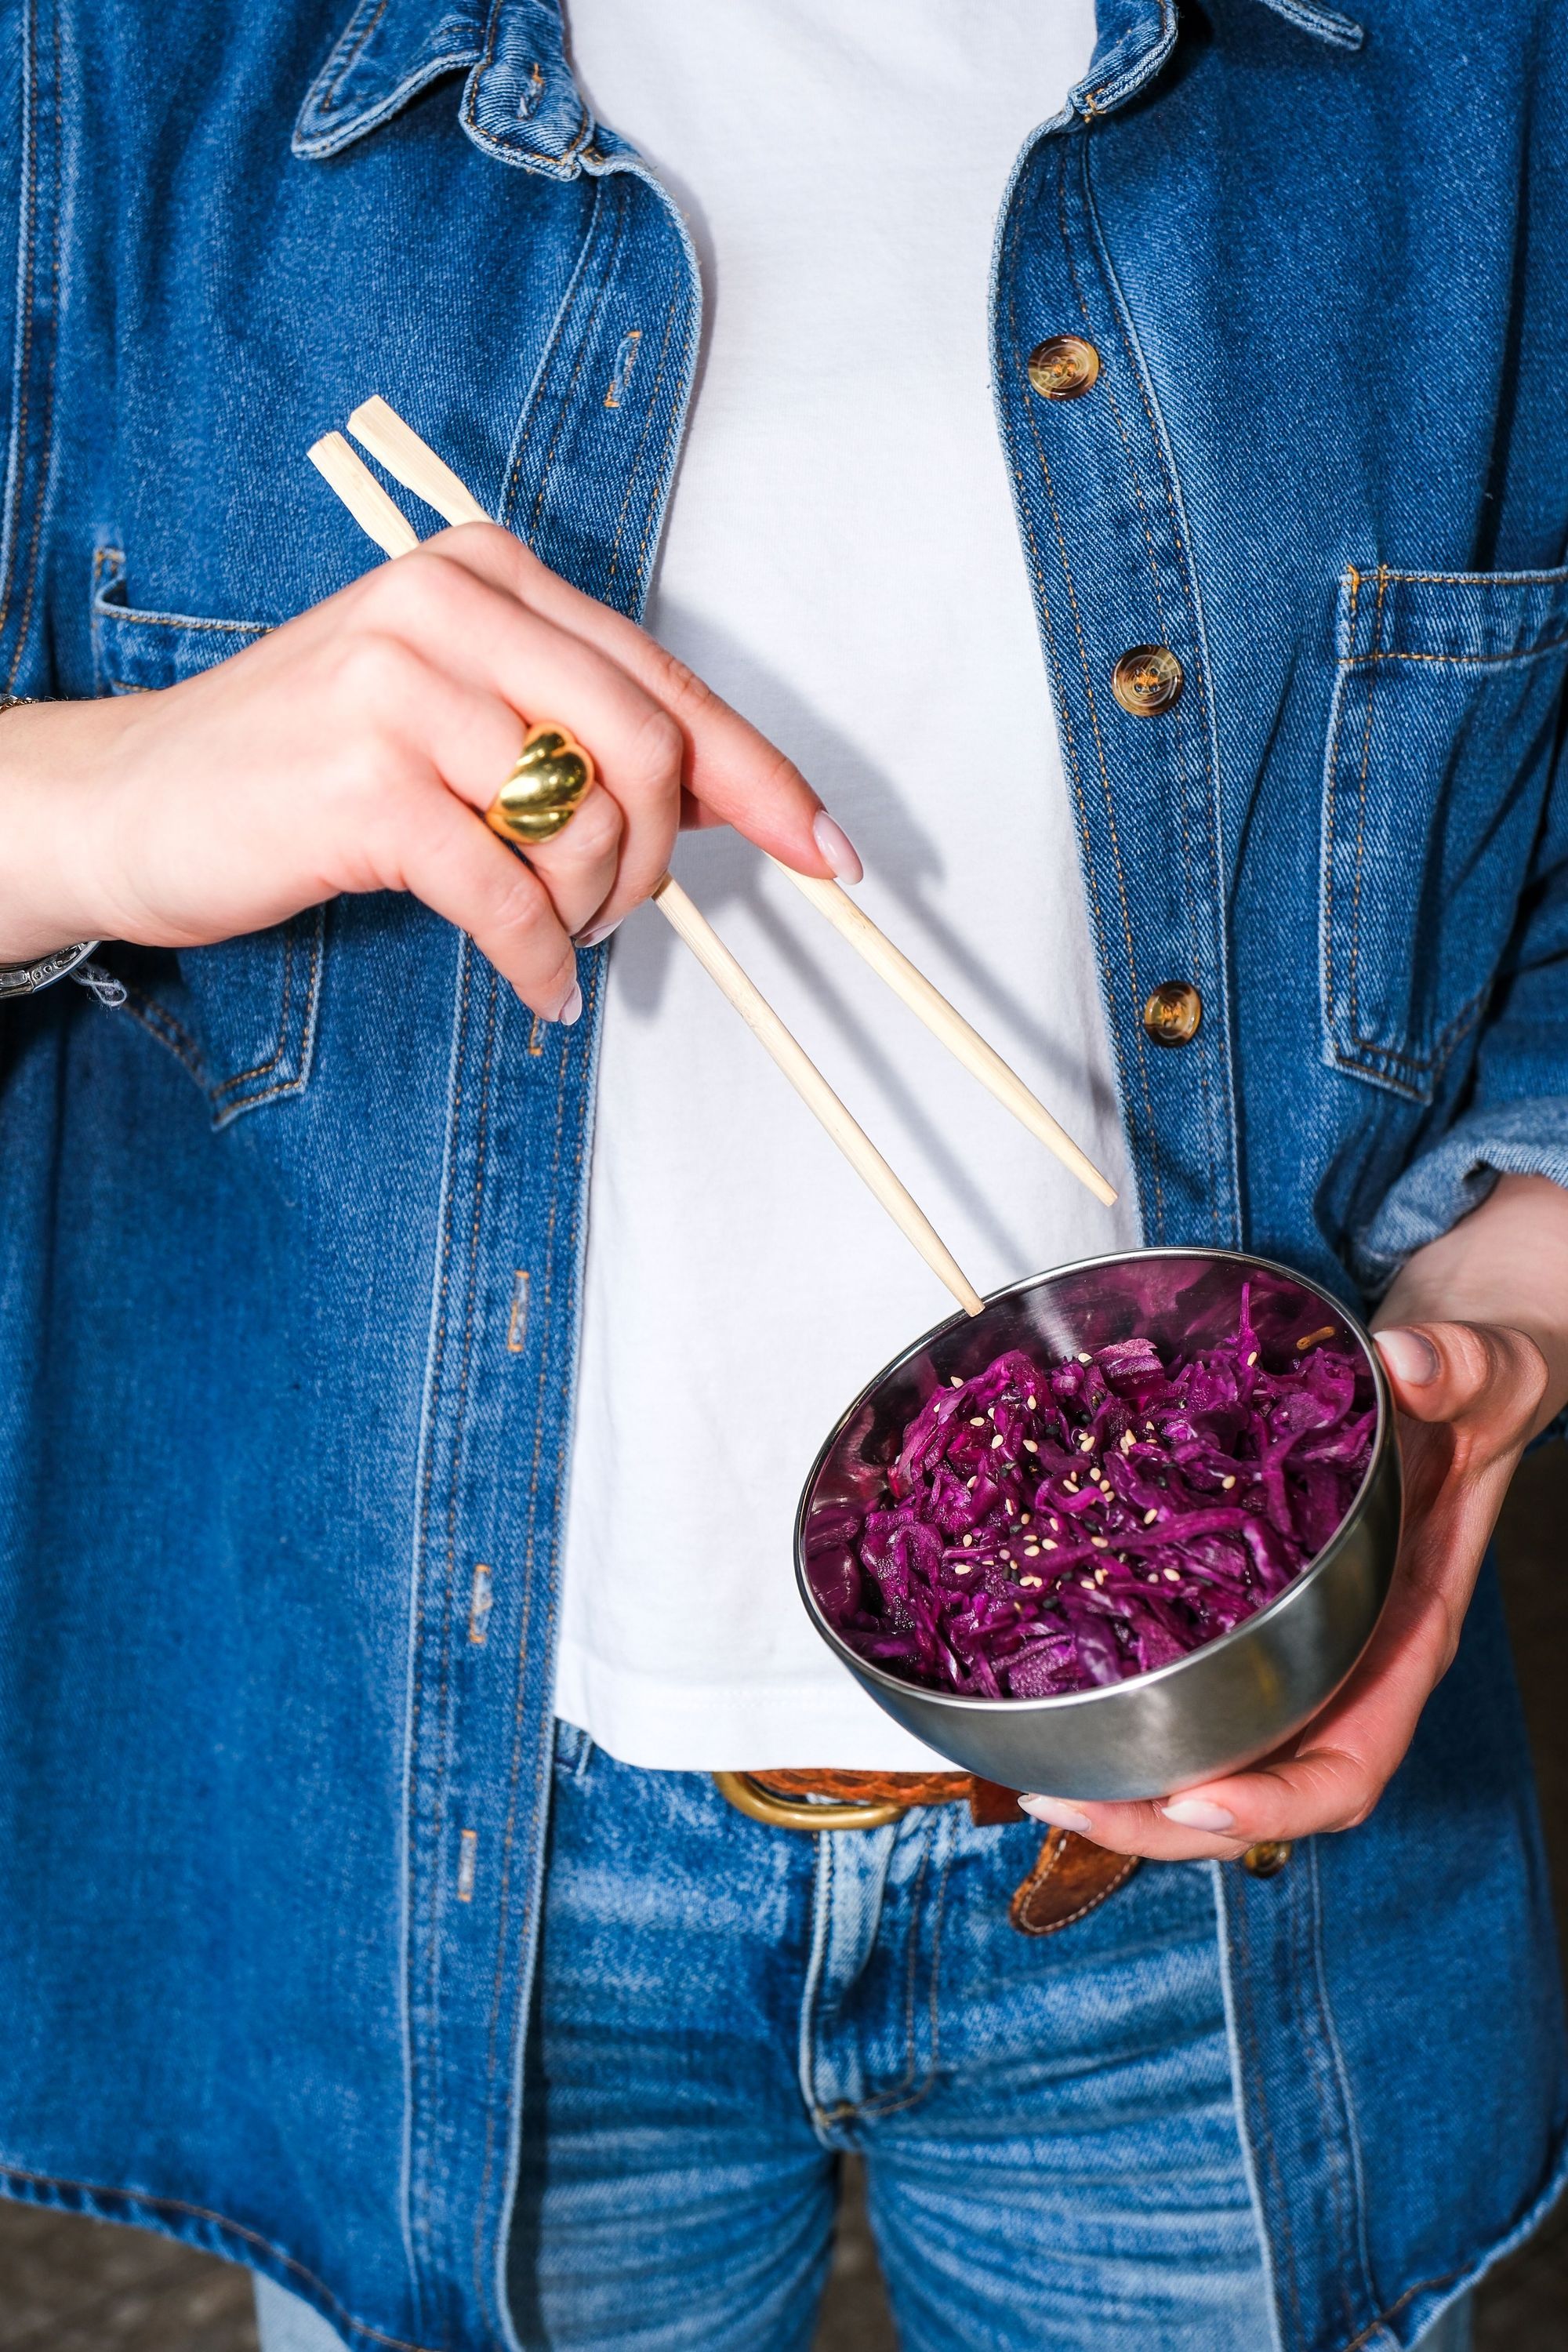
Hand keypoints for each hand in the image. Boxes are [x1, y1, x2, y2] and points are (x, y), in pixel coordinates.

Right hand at [0, 525, 859, 1020]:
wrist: (131, 799)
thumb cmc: (305, 767)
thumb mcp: (453, 715)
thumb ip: (577, 733)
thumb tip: (731, 804)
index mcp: (489, 572)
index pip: (668, 684)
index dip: (764, 781)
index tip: (829, 855)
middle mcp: (450, 604)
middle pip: (650, 752)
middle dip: (658, 865)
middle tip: (615, 919)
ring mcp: (403, 687)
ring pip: (587, 826)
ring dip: (588, 915)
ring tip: (546, 937)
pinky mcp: (366, 784)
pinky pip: (512, 897)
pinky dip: (541, 963)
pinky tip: (533, 986)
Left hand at [1019, 1176, 1567, 1859]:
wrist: (1440, 1382)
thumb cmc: (1470, 1397)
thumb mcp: (1482, 1376)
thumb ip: (1458, 1372)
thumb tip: (1409, 1367)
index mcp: (1402, 1644)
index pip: (1346, 1766)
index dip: (1274, 1799)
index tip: (1195, 1797)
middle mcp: (1339, 1668)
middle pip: (1253, 1789)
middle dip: (1159, 1818)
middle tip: (1062, 1799)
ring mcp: (1285, 1651)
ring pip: (1207, 1756)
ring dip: (1126, 1786)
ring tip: (1038, 1782)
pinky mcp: (1238, 1615)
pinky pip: (1180, 1687)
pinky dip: (1118, 1710)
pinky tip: (1047, 1699)